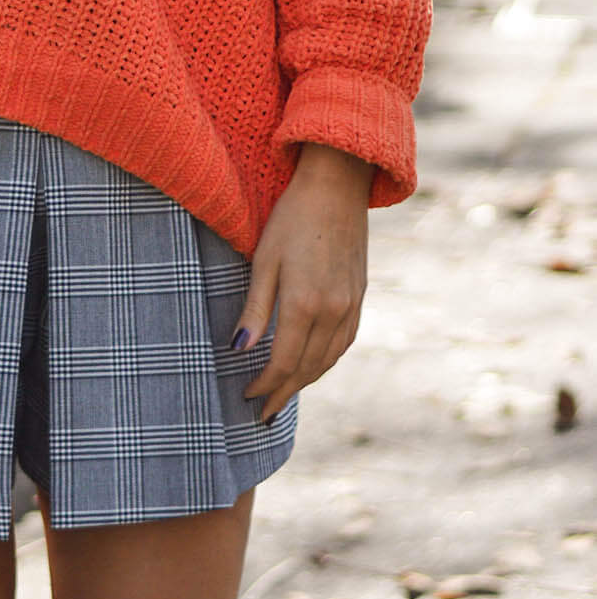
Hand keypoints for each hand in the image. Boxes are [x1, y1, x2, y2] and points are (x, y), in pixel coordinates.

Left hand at [234, 143, 373, 422]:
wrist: (336, 186)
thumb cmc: (291, 218)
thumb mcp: (264, 260)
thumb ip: (255, 308)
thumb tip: (239, 350)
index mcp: (305, 304)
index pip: (283, 362)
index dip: (265, 385)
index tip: (246, 396)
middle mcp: (333, 312)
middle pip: (307, 369)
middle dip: (283, 393)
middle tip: (262, 412)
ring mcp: (351, 306)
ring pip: (328, 360)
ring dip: (306, 382)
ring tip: (283, 394)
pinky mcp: (360, 297)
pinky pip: (343, 343)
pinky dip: (326, 362)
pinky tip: (313, 364)